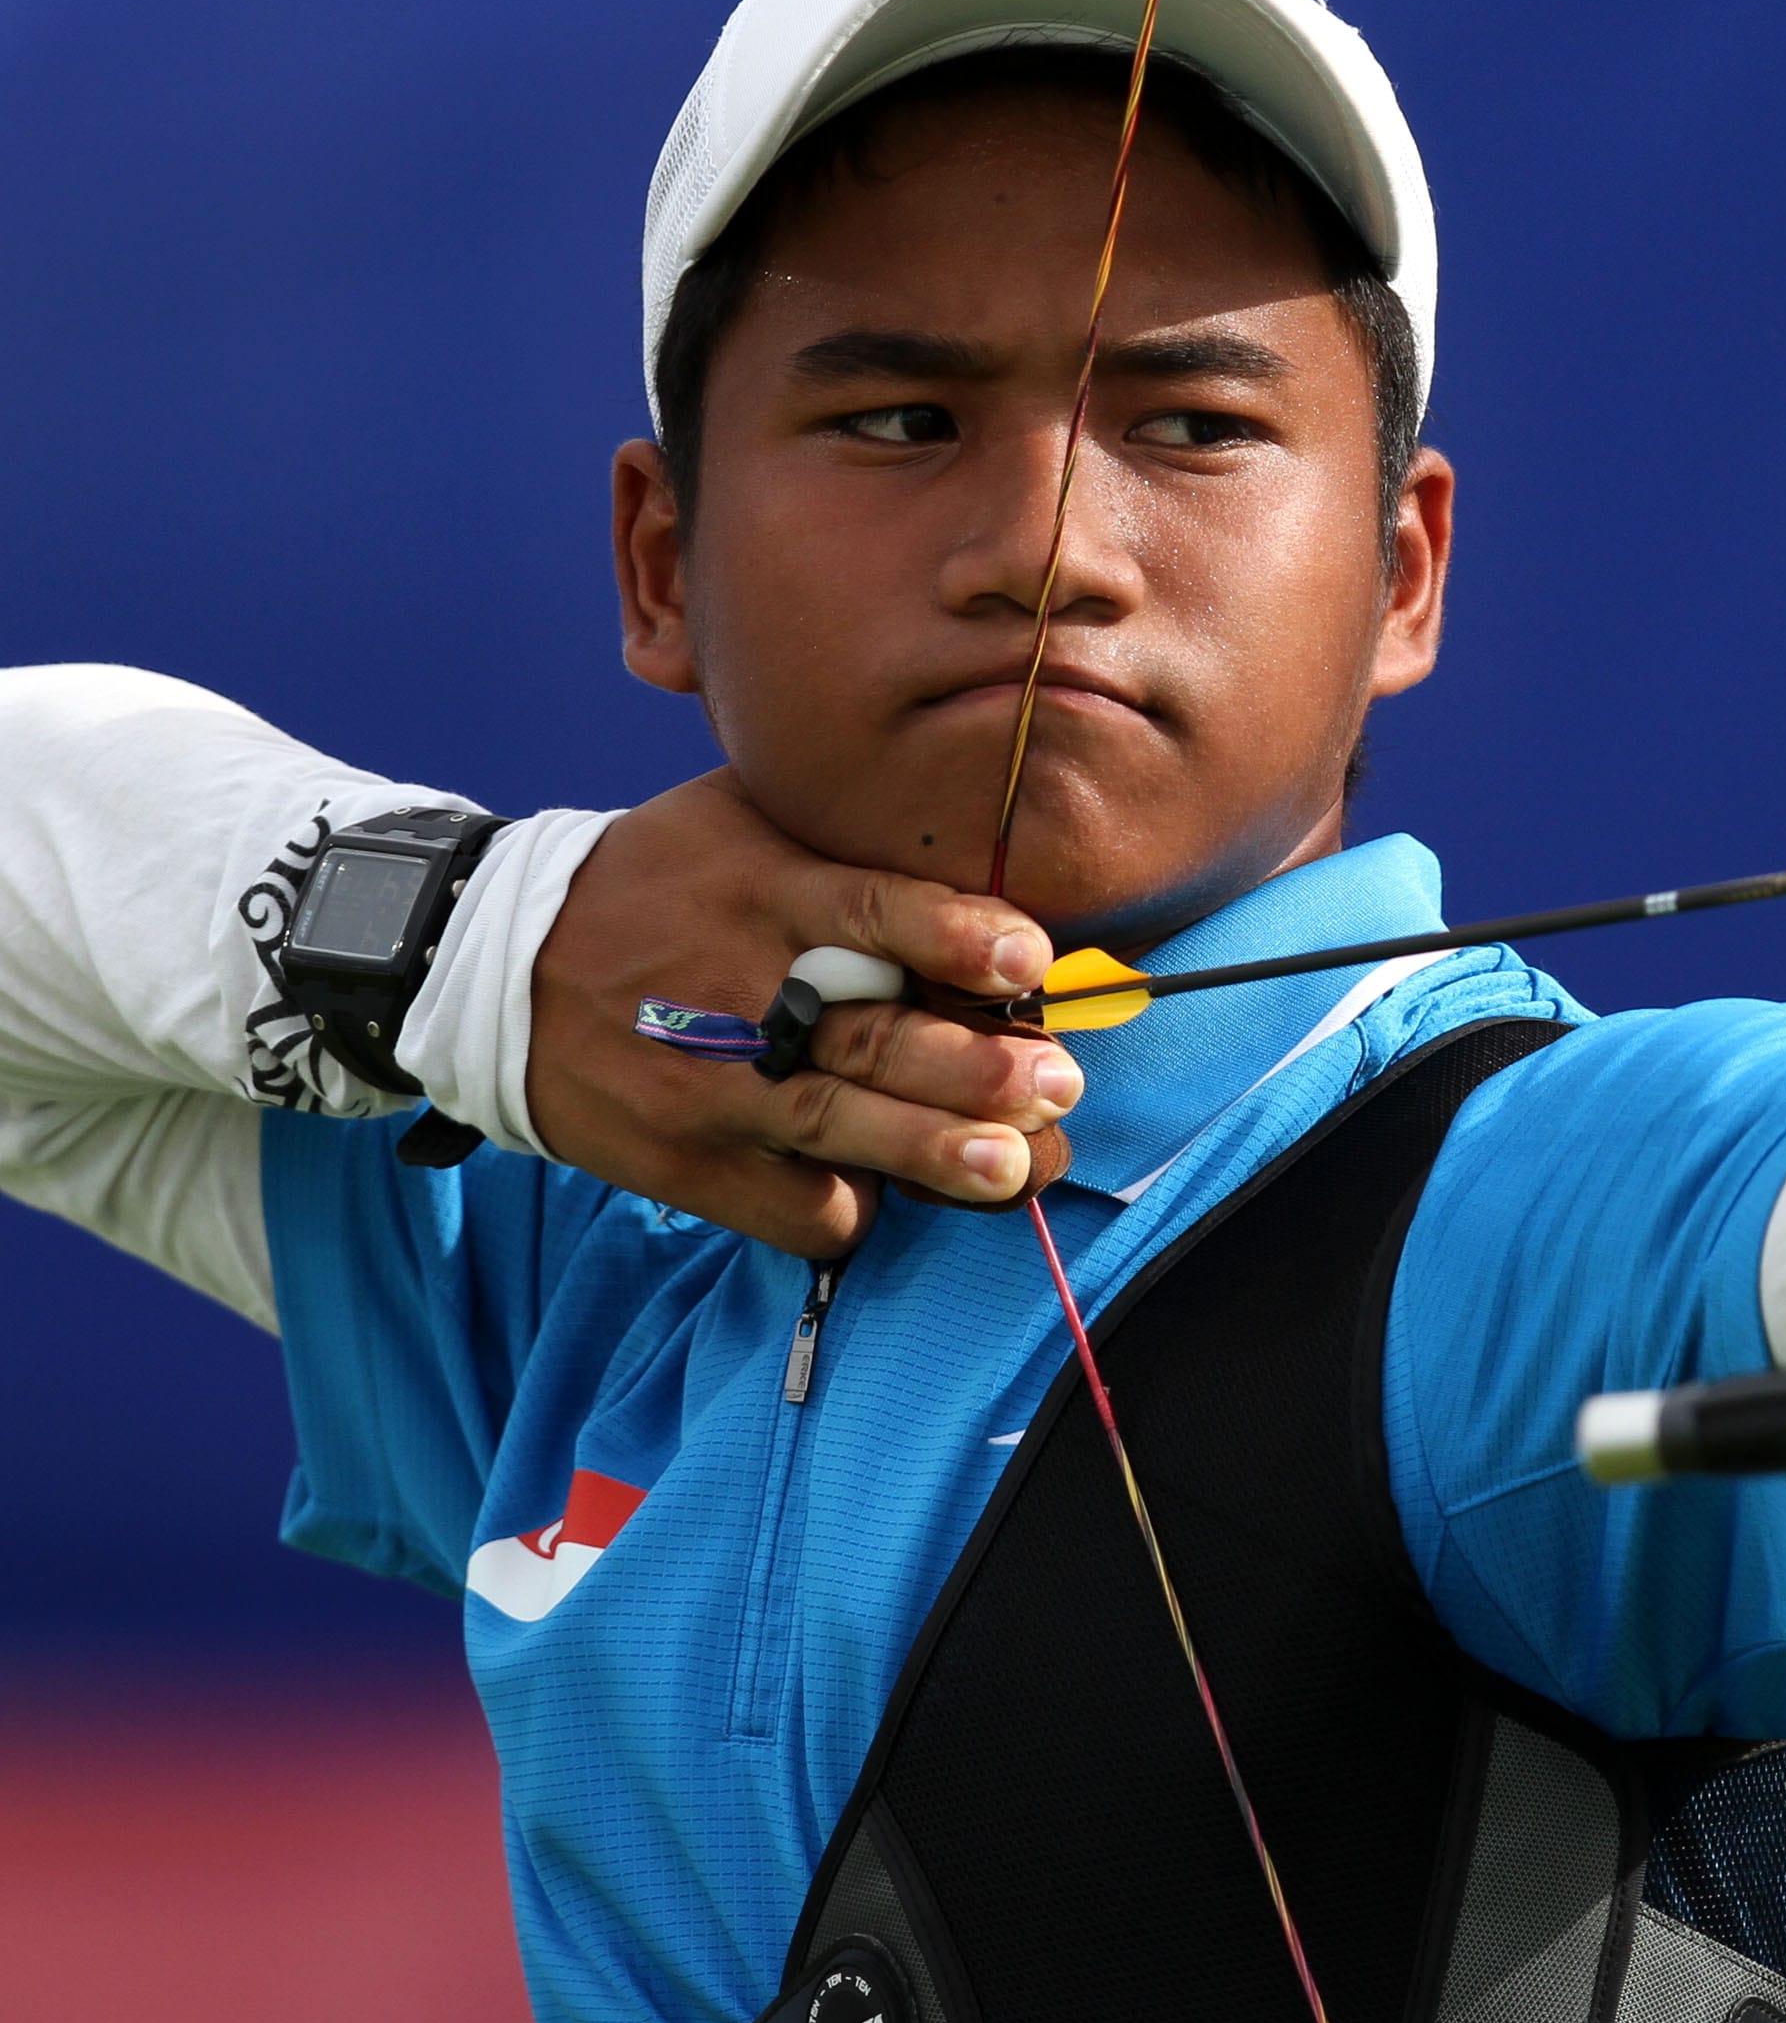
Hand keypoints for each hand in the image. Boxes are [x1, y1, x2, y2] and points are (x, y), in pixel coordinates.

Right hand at [527, 771, 1082, 1255]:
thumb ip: (838, 823)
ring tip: (1016, 1166)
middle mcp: (737, 991)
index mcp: (759, 890)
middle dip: (976, 1068)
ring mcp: (708, 1085)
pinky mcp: (685, 1161)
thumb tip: (974, 816)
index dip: (955, 936)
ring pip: (840, 1130)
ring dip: (936, 1152)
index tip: (1028, 958)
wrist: (490, 969)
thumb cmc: (656, 880)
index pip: (871, 912)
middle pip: (870, 1037)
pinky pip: (791, 1206)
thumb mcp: (733, 816)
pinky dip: (854, 1206)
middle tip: (1058, 1083)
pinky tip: (894, 1188)